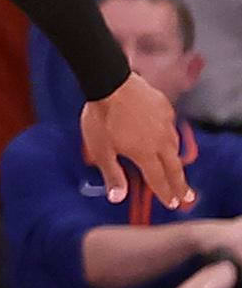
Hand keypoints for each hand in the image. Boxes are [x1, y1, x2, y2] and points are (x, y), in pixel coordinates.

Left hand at [83, 75, 194, 209]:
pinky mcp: (165, 108)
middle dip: (180, 185)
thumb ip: (112, 174)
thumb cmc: (101, 118)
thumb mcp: (101, 149)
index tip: (173, 205)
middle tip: (187, 197)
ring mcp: (166, 124)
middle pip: (174, 168)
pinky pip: (171, 128)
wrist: (110, 83)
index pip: (158, 180)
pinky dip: (170, 139)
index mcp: (145, 153)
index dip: (165, 194)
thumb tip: (117, 198)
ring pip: (174, 147)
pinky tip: (167, 139)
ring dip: (176, 162)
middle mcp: (161, 141)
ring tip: (176, 170)